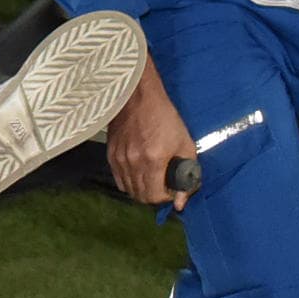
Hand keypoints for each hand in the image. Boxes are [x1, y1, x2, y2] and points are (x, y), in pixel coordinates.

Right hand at [105, 62, 196, 209]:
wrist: (138, 95)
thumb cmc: (164, 116)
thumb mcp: (185, 143)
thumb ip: (187, 174)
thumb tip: (181, 202)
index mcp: (153, 159)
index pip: (154, 197)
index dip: (166, 197)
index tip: (172, 189)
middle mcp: (133, 162)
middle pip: (140, 196)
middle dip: (154, 195)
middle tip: (163, 185)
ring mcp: (119, 159)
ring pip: (128, 190)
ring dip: (141, 190)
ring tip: (151, 178)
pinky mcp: (110, 154)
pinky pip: (119, 179)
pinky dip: (129, 181)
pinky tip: (138, 171)